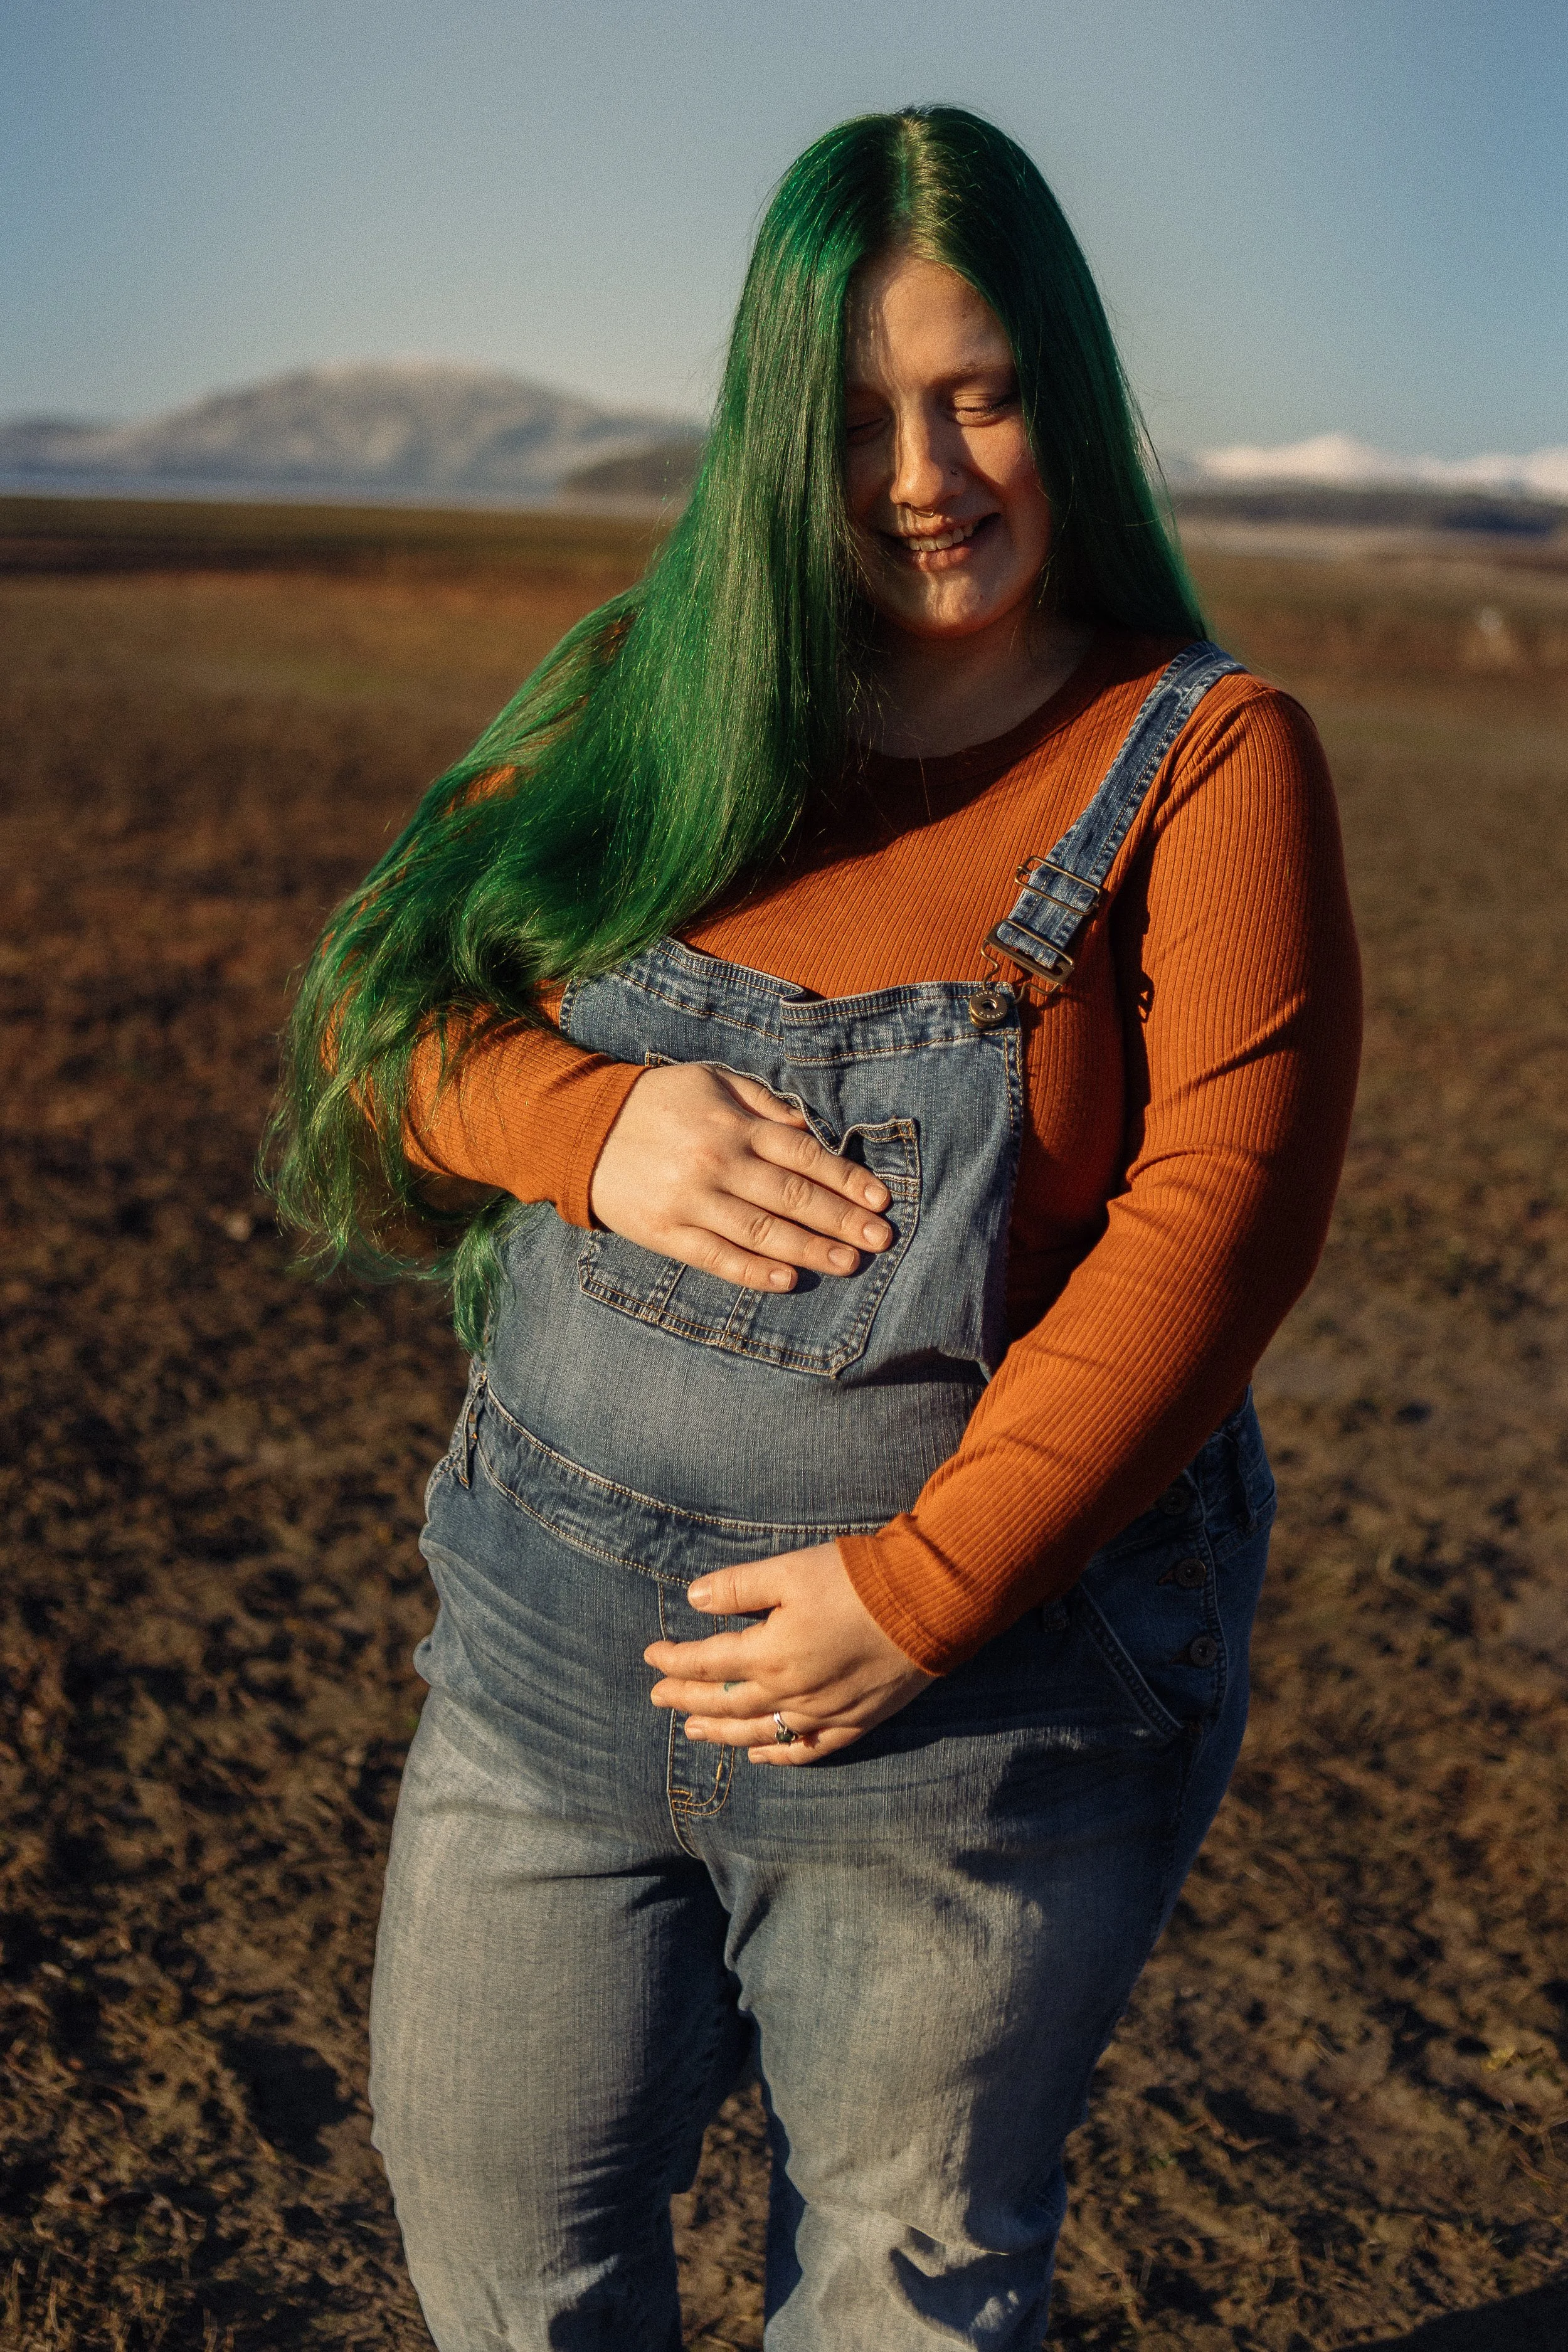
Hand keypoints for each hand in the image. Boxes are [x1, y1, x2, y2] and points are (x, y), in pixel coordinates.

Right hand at [588, 1062, 893, 1291]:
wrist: (580, 1128)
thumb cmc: (657, 1102)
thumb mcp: (711, 1080)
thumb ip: (762, 1101)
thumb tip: (810, 1128)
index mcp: (734, 1123)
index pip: (803, 1154)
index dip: (845, 1178)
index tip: (879, 1199)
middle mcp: (718, 1161)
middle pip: (792, 1196)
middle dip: (841, 1219)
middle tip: (880, 1239)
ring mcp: (691, 1200)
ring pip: (762, 1231)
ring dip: (809, 1249)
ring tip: (848, 1263)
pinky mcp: (665, 1232)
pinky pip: (716, 1257)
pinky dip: (753, 1271)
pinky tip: (787, 1280)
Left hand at [643, 1542, 934, 1764]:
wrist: (928, 1603)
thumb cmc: (857, 1580)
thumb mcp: (789, 1569)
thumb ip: (738, 1587)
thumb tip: (692, 1599)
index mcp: (769, 1653)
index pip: (707, 1663)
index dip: (675, 1660)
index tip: (651, 1655)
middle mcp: (790, 1693)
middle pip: (726, 1703)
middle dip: (688, 1700)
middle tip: (659, 1699)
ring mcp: (823, 1713)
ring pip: (759, 1732)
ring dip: (721, 1733)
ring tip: (694, 1732)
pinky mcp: (855, 1722)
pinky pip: (807, 1750)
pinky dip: (778, 1756)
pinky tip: (759, 1756)